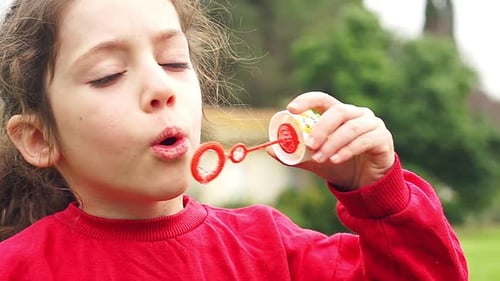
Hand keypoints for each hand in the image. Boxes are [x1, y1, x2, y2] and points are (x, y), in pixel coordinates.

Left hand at [268, 91, 394, 189]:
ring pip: (350, 128)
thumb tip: (269, 150)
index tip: (291, 109)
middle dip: (321, 128)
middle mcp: (357, 114)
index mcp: (339, 113)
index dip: (307, 100)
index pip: (323, 99)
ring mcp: (372, 124)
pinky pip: (364, 140)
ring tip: (320, 159)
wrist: (365, 184)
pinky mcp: (382, 138)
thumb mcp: (314, 160)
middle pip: (338, 112)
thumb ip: (295, 155)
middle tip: (308, 145)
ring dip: (332, 144)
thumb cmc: (339, 165)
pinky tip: (335, 160)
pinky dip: (347, 150)